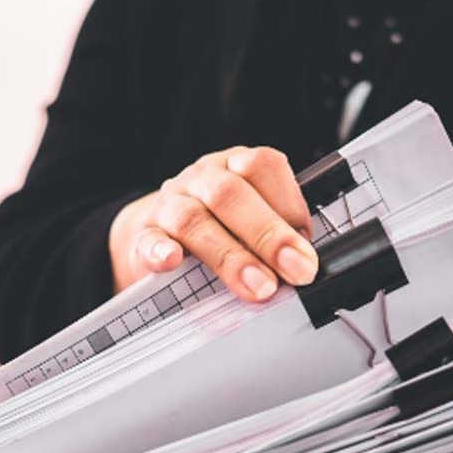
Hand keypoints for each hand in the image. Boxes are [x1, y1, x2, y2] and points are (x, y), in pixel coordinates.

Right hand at [109, 147, 318, 300]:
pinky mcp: (144, 235)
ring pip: (193, 219)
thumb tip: (307, 266)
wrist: (157, 233)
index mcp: (235, 166)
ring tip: (259, 287)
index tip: (308, 245)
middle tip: (297, 271)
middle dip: (269, 235)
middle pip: (231, 195)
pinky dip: (160, 251)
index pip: (263, 165)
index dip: (289, 203)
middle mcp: (202, 179)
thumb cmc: (217, 226)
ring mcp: (170, 205)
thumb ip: (277, 234)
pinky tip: (173, 262)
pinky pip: (149, 239)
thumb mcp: (249, 220)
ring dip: (230, 256)